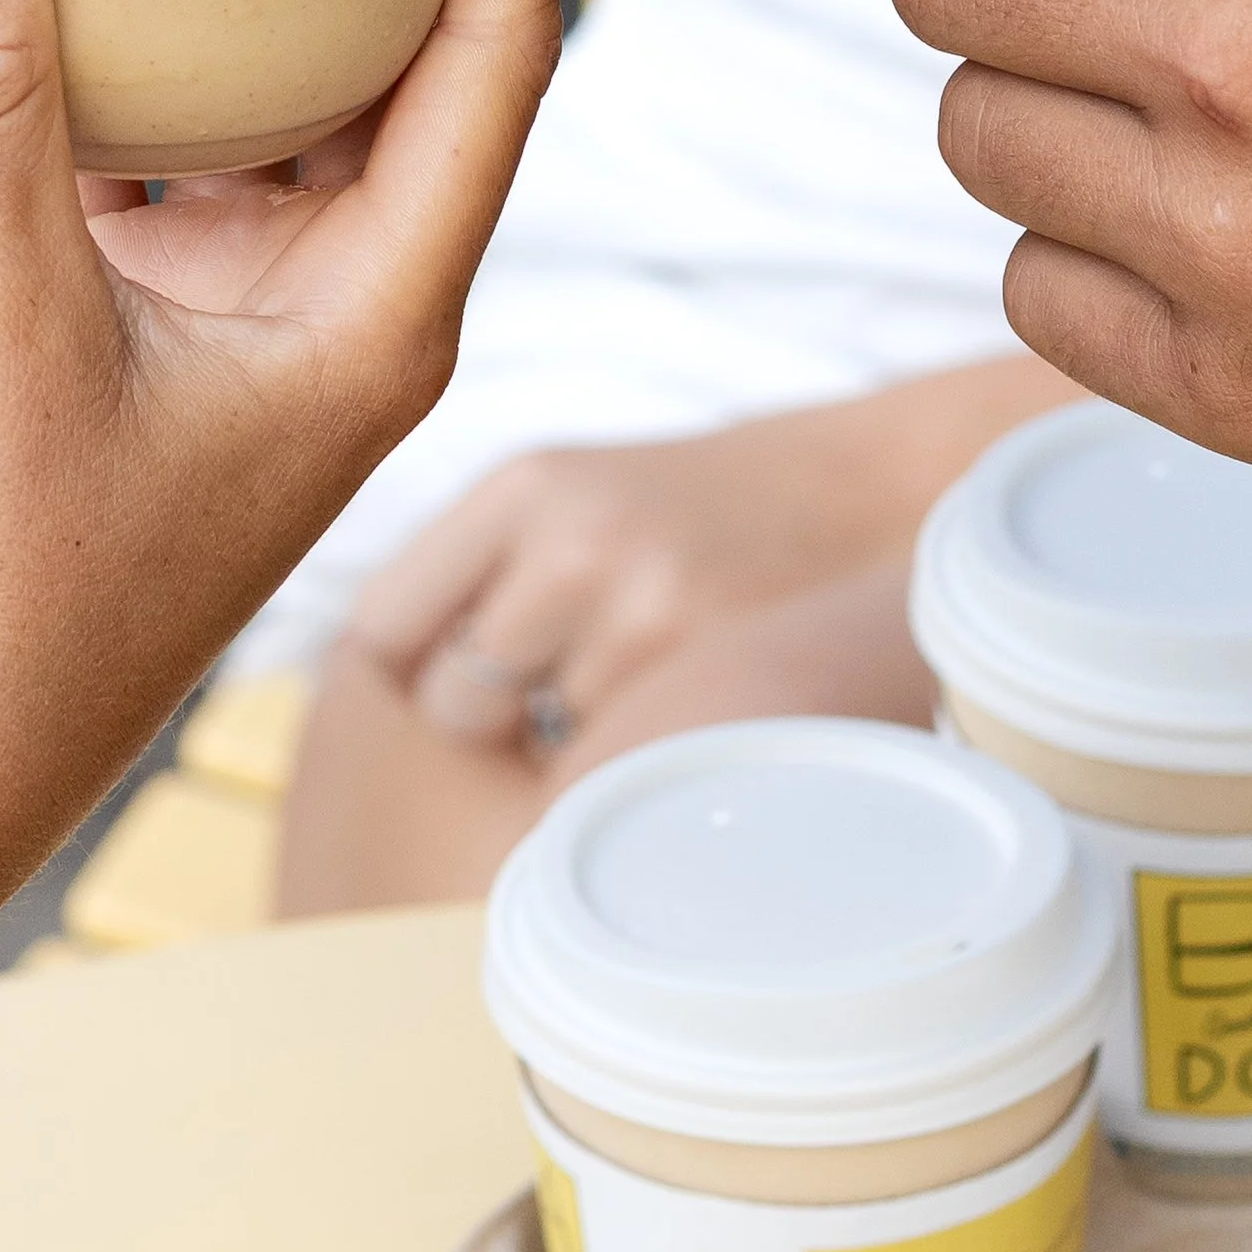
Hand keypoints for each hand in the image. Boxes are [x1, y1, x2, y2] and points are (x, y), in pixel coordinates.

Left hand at [332, 352, 1069, 754]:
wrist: (879, 493)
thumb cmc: (704, 517)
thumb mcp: (576, 502)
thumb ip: (477, 579)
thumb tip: (372, 702)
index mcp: (521, 488)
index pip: (380, 627)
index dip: (394, 687)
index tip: (427, 707)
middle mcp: (570, 535)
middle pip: (449, 703)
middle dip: (489, 724)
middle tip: (562, 696)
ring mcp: (647, 602)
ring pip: (536, 744)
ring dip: (571, 744)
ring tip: (651, 684)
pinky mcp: (714, 663)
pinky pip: (617, 762)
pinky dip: (639, 758)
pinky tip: (688, 708)